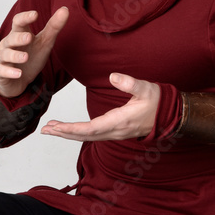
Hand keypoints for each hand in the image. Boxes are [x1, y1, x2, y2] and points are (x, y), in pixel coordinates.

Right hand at [0, 7, 69, 98]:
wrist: (20, 81)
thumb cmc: (32, 57)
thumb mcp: (45, 42)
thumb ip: (54, 27)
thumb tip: (65, 9)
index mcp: (19, 33)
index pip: (18, 22)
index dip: (25, 17)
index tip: (35, 14)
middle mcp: (8, 44)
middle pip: (11, 38)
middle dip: (19, 38)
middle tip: (29, 37)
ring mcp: (3, 58)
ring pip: (5, 54)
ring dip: (15, 56)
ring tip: (25, 57)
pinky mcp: (1, 72)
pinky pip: (2, 71)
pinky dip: (9, 72)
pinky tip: (18, 74)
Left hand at [41, 73, 159, 140]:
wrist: (170, 115)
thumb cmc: (158, 101)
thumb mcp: (147, 89)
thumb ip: (130, 83)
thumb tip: (114, 76)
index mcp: (119, 121)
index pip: (90, 129)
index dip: (71, 129)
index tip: (55, 127)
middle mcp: (115, 131)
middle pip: (84, 136)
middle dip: (63, 133)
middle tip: (44, 130)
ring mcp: (115, 133)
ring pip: (87, 137)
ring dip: (68, 134)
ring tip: (51, 129)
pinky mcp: (115, 131)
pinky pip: (92, 134)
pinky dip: (78, 132)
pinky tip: (69, 129)